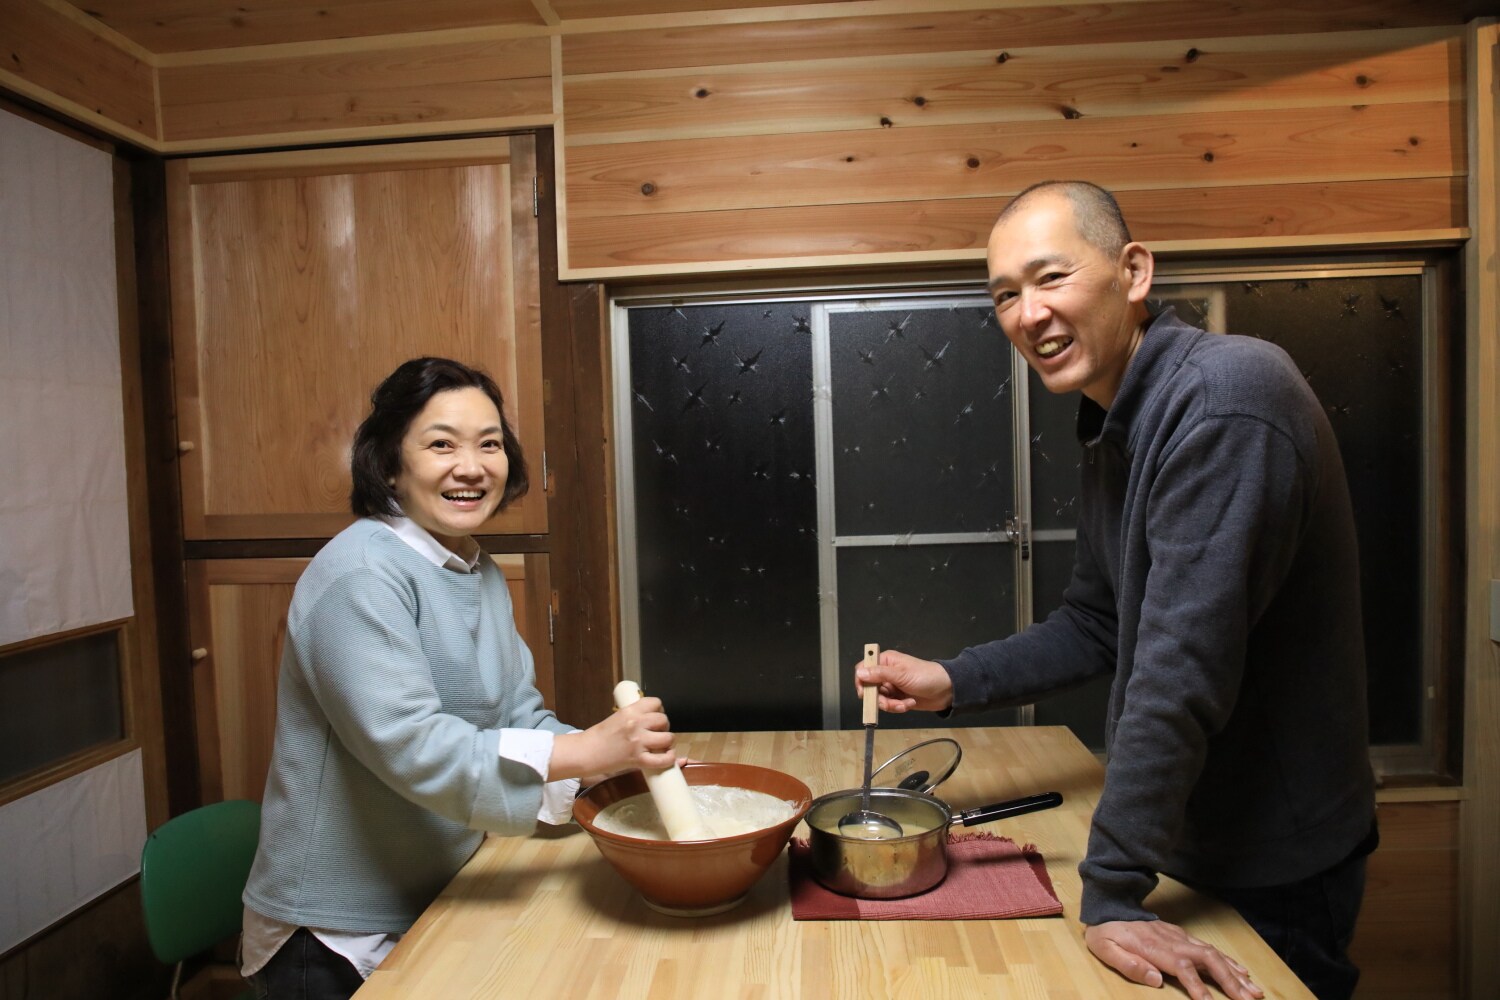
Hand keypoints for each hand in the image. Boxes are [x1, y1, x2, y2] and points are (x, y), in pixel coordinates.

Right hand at [549, 697, 675, 780]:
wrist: (585, 753)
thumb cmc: (599, 737)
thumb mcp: (617, 718)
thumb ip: (634, 717)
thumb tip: (654, 716)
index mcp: (629, 711)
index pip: (656, 703)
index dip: (659, 710)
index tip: (655, 717)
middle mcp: (636, 724)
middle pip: (664, 720)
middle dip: (664, 726)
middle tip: (657, 733)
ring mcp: (638, 742)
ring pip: (668, 738)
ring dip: (668, 741)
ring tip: (661, 745)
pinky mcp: (638, 759)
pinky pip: (663, 759)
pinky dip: (669, 759)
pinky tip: (666, 756)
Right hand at [855, 649, 953, 712]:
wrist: (946, 690)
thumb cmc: (925, 677)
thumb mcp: (901, 675)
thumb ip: (879, 674)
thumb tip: (859, 673)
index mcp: (885, 661)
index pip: (863, 669)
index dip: (862, 681)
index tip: (865, 693)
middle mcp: (885, 673)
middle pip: (869, 688)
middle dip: (879, 698)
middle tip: (888, 703)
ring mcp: (891, 686)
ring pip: (878, 699)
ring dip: (891, 704)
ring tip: (905, 704)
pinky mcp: (897, 698)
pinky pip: (889, 705)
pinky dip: (898, 707)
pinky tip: (909, 704)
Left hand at [1084, 920, 1262, 999]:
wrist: (1110, 907)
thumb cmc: (1107, 933)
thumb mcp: (1106, 949)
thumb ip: (1128, 964)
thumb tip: (1155, 980)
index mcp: (1155, 949)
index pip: (1183, 967)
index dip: (1197, 986)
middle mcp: (1174, 942)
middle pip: (1208, 960)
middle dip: (1230, 980)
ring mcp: (1180, 938)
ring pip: (1214, 954)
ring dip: (1235, 973)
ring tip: (1254, 992)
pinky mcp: (1183, 936)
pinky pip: (1210, 949)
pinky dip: (1229, 961)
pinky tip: (1242, 972)